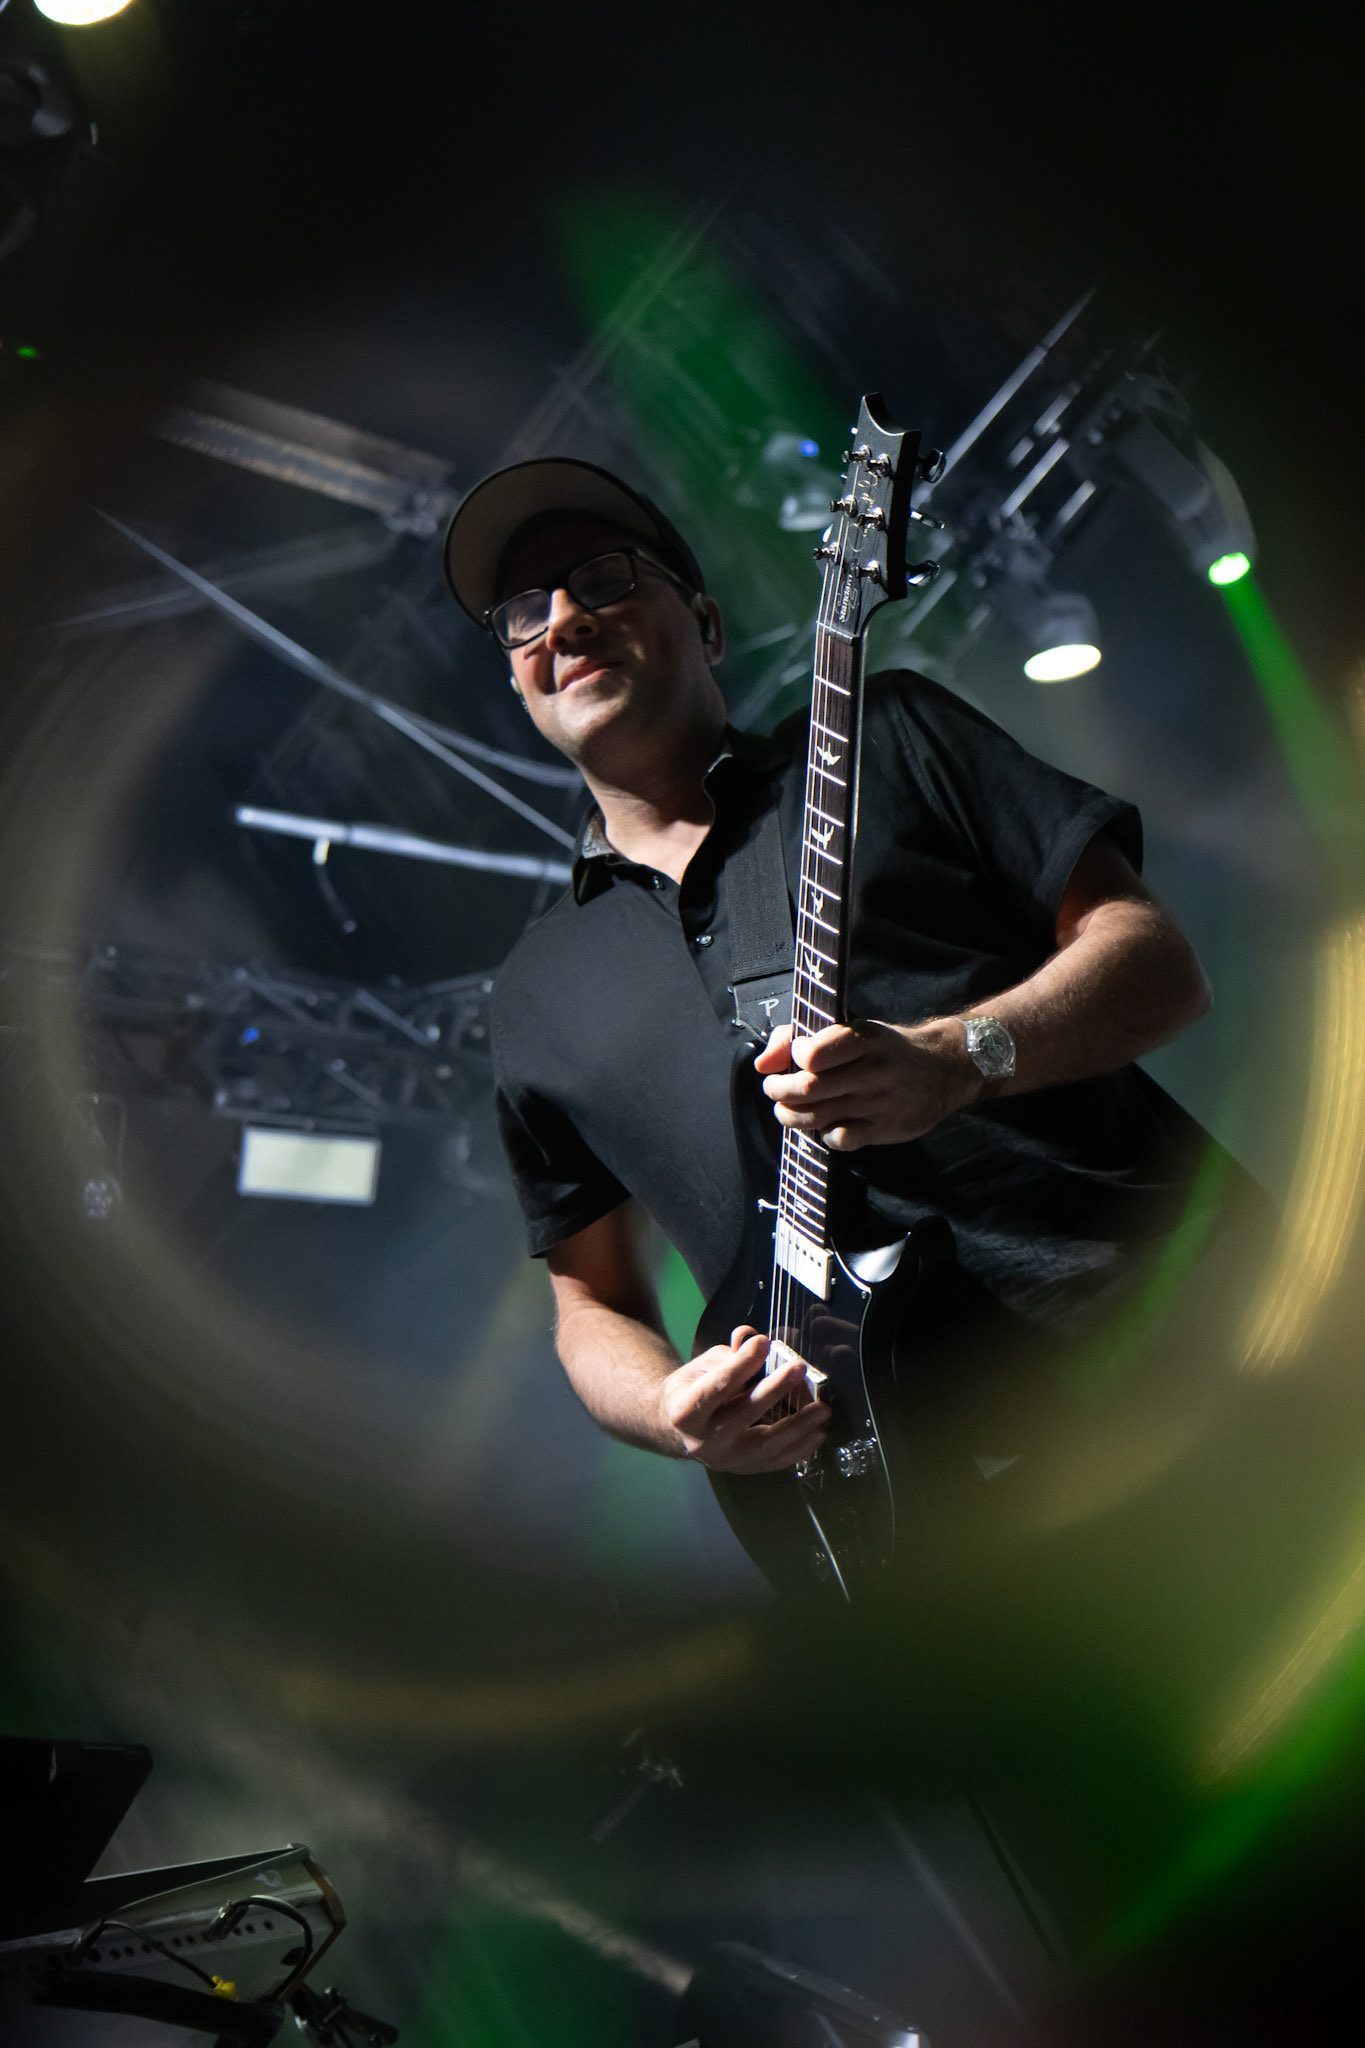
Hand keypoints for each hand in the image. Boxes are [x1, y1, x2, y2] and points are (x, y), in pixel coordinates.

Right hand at [660, 1325, 829, 1472]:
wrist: (677, 1428)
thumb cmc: (694, 1389)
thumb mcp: (704, 1366)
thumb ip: (729, 1353)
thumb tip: (750, 1335)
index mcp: (686, 1411)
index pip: (717, 1386)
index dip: (741, 1363)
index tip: (763, 1343)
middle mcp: (703, 1441)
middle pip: (742, 1415)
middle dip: (773, 1390)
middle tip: (798, 1369)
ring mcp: (724, 1459)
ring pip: (764, 1445)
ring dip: (797, 1426)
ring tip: (822, 1409)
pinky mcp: (742, 1469)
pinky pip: (774, 1461)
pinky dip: (799, 1449)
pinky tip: (818, 1433)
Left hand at [755, 1018, 979, 1150]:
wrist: (944, 1068)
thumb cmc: (885, 1048)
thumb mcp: (851, 1029)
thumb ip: (798, 1036)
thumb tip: (762, 1064)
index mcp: (864, 1038)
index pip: (813, 1053)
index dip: (793, 1057)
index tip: (795, 1058)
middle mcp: (873, 1071)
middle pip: (808, 1088)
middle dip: (779, 1091)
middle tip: (775, 1089)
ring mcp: (880, 1103)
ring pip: (818, 1116)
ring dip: (790, 1116)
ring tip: (786, 1109)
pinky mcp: (885, 1129)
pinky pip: (840, 1139)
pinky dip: (823, 1135)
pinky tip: (825, 1124)